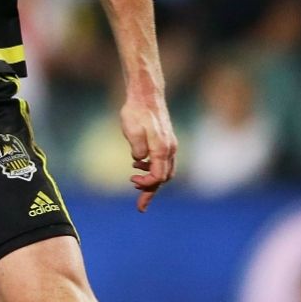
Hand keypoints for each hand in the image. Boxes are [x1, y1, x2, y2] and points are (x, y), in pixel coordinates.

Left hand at [117, 90, 176, 210]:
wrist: (146, 96)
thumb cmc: (136, 111)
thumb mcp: (131, 129)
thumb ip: (137, 147)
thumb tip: (139, 160)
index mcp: (162, 149)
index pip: (159, 177)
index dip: (146, 184)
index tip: (131, 180)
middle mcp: (170, 150)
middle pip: (164, 178)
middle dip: (151, 191)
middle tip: (140, 205)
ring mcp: (170, 146)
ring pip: (166, 172)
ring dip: (153, 181)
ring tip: (136, 184)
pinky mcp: (166, 143)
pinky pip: (164, 163)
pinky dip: (154, 170)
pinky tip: (139, 165)